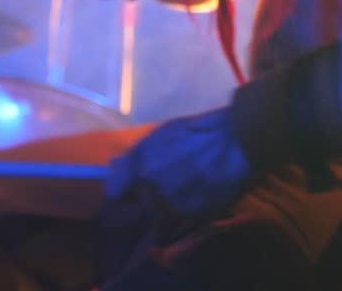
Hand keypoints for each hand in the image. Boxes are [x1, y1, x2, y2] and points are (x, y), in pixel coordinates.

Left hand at [105, 108, 251, 216]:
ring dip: (172, 202)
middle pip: (142, 203)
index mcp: (141, 166)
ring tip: (189, 182)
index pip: (115, 193)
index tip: (126, 190)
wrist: (237, 139)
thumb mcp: (158, 136)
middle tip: (171, 178)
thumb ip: (133, 156)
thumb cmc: (196, 132)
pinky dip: (191, 207)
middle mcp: (155, 188)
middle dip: (150, 194)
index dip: (121, 191)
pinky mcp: (198, 215)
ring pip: (164, 212)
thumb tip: (112, 168)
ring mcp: (177, 204)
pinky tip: (202, 189)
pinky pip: (186, 216)